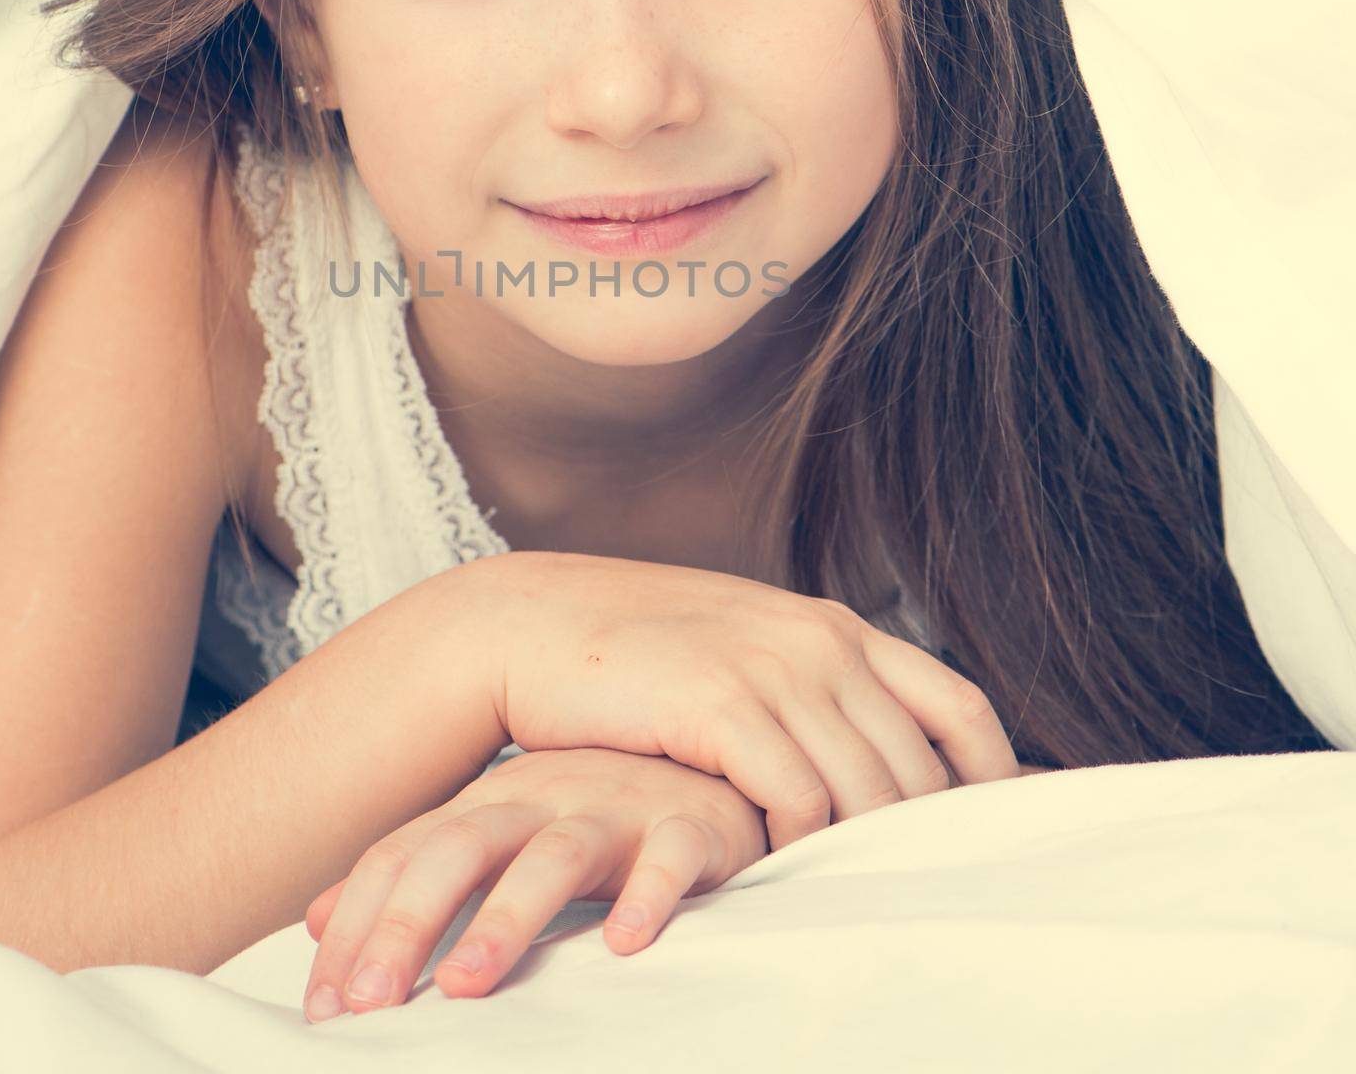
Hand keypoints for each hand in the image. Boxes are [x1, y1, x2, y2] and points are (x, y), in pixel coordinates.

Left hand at [299, 745, 767, 1022]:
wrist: (706, 759)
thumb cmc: (590, 810)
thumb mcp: (493, 833)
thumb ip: (413, 872)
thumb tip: (313, 920)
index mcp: (487, 802)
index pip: (403, 855)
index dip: (357, 925)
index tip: (324, 1005)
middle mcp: (541, 797)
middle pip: (461, 849)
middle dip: (408, 923)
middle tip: (369, 1004)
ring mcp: (614, 807)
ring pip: (553, 856)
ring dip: (506, 919)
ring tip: (465, 985)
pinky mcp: (688, 826)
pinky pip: (669, 857)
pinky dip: (647, 896)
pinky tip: (625, 942)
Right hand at [475, 550, 1019, 852]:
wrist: (534, 624)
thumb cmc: (638, 651)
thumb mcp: (741, 649)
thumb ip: (808, 690)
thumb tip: (867, 758)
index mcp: (833, 624)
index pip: (958, 704)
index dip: (996, 776)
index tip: (997, 838)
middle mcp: (818, 639)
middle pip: (919, 767)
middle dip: (925, 843)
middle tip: (920, 903)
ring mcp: (771, 668)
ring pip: (864, 792)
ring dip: (861, 857)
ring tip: (852, 906)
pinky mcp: (720, 703)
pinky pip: (797, 799)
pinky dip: (799, 849)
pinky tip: (778, 874)